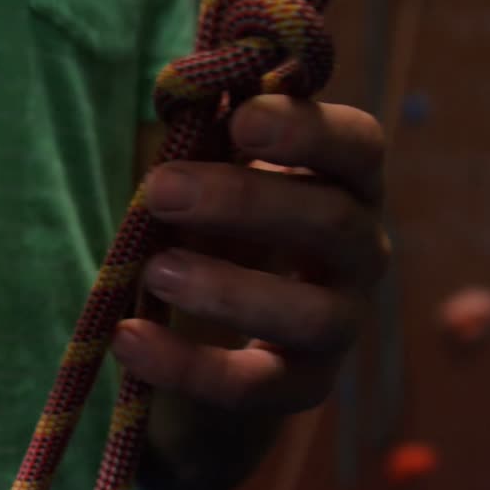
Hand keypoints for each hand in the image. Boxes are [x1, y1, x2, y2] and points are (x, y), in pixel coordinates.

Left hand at [112, 96, 388, 414]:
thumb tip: (183, 102)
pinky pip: (254, 386)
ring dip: (228, 290)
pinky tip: (128, 339)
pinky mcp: (301, 387)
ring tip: (154, 271)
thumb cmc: (220, 232)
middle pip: (334, 224)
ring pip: (309, 315)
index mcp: (346, 186)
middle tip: (162, 189)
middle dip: (245, 202)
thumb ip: (209, 145)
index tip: (241, 121)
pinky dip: (188, 366)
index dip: (308, 131)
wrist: (218, 342)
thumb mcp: (215, 181)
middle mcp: (361, 254)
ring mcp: (341, 325)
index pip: (359, 149)